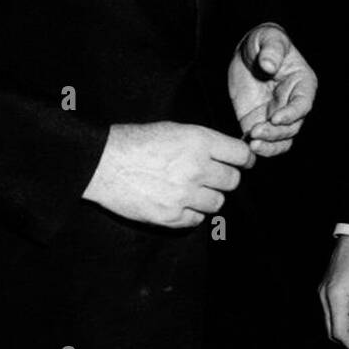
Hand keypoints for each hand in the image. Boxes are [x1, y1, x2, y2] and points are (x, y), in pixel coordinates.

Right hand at [82, 121, 254, 227]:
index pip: (241, 155)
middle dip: (225, 178)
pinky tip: (180, 202)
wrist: (103, 163)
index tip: (244, 162)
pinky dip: (192, 212)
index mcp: (199, 141)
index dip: (244, 159)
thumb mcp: (175, 129)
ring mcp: (184, 194)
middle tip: (213, 176)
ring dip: (209, 197)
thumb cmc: (136, 141)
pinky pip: (197, 219)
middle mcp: (197, 168)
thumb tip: (228, 154)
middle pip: (233, 181)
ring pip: (218, 202)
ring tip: (192, 189)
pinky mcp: (171, 216)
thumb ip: (204, 142)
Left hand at [228, 23, 316, 156]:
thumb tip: (269, 65)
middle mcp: (292, 103)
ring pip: (281, 140)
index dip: (292, 114)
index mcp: (302, 84)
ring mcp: (277, 115)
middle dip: (275, 133)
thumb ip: (271, 50)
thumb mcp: (268, 37)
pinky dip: (257, 147)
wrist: (246, 52)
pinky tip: (245, 145)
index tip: (275, 118)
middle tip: (256, 131)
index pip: (303, 104)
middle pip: (292, 127)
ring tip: (252, 143)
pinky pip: (263, 141)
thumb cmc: (264, 41)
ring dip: (269, 145)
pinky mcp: (260, 122)